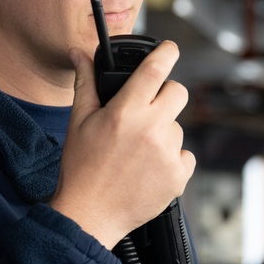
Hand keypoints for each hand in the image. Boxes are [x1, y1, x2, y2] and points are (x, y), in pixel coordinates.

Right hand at [49, 41, 195, 248]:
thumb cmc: (81, 169)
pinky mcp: (178, 176)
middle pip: (178, 92)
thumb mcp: (79, 121)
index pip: (155, 69)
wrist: (89, 215)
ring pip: (177, 127)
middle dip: (165, 94)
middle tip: (147, 109)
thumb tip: (82, 55)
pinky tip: (149, 168)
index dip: (167, 53)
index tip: (171, 49)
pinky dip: (171, 159)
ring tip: (137, 151)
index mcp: (126, 111)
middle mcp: (151, 129)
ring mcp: (168, 154)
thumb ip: (86, 83)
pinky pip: (184, 156)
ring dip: (163, 132)